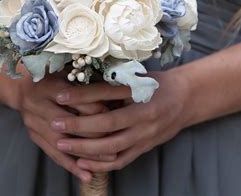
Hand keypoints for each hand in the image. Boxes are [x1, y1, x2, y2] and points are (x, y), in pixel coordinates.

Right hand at [16, 73, 114, 181]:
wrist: (20, 86)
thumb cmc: (51, 76)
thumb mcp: (67, 73)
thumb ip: (85, 84)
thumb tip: (115, 94)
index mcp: (50, 86)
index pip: (77, 101)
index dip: (97, 109)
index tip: (114, 114)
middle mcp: (39, 105)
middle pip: (68, 124)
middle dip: (93, 134)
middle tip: (115, 142)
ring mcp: (34, 122)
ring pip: (62, 143)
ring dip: (85, 154)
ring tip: (106, 162)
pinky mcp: (34, 136)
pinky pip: (53, 154)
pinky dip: (71, 165)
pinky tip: (86, 175)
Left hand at [50, 70, 188, 171]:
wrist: (185, 99)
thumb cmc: (156, 84)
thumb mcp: (137, 77)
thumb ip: (112, 83)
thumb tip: (79, 80)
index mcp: (141, 93)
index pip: (106, 94)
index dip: (81, 95)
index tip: (59, 95)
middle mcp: (144, 116)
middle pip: (107, 124)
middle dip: (78, 126)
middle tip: (54, 123)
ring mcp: (145, 135)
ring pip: (112, 147)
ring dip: (84, 148)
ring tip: (61, 144)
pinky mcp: (145, 148)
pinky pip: (120, 160)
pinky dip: (100, 164)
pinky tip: (81, 161)